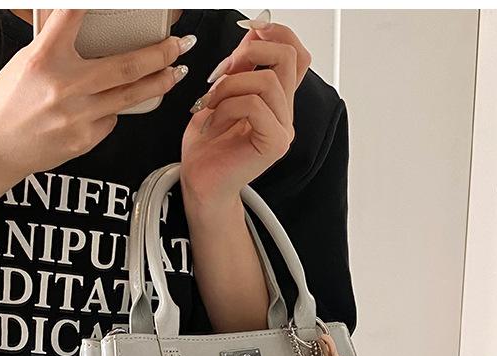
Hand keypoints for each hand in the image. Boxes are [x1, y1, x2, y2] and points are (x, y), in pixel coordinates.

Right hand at [0, 9, 194, 185]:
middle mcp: (64, 86)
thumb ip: (57, 48)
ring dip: (159, 82)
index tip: (123, 0)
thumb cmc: (8, 102)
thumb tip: (90, 37)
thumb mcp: (25, 63)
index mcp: (43, 58)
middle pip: (126, 66)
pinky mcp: (86, 139)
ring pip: (131, 96)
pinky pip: (111, 119)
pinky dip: (113, 109)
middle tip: (180, 44)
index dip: (94, 5)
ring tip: (176, 72)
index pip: (72, 17)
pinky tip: (105, 107)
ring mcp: (78, 115)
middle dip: (161, 53)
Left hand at [180, 13, 311, 208]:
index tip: (248, 32)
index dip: (277, 33)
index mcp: (276, 101)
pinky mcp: (275, 144)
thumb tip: (252, 34)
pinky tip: (214, 123)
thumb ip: (240, 67)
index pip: (296, 55)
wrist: (200, 183)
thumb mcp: (220, 93)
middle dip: (250, 53)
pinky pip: (255, 105)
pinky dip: (228, 107)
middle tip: (222, 72)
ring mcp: (283, 130)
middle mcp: (285, 114)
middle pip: (289, 58)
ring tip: (211, 105)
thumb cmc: (206, 146)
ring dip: (230, 85)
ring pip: (268, 81)